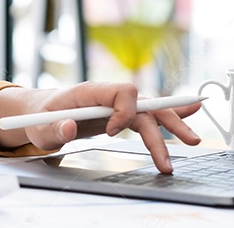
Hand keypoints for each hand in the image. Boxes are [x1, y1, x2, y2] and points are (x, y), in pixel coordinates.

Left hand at [0, 83, 201, 173]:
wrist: (40, 112)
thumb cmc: (41, 117)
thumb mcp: (40, 127)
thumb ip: (54, 128)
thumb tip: (69, 126)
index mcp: (91, 91)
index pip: (122, 91)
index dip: (124, 112)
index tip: (112, 133)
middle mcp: (109, 95)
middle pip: (144, 102)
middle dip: (167, 121)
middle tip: (187, 142)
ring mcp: (116, 105)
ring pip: (151, 111)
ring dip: (173, 125)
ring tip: (193, 140)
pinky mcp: (120, 115)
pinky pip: (147, 114)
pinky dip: (169, 114)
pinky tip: (190, 112)